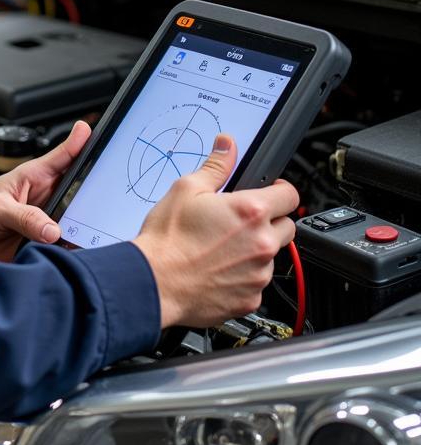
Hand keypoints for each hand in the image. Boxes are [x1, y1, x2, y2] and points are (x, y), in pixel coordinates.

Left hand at [0, 122, 91, 260]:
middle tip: (105, 212)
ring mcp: (46, 224)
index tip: (102, 139)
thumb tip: (52, 230)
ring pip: (76, 227)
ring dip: (83, 235)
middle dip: (95, 204)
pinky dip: (70, 257)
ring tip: (94, 241)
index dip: (85, 146)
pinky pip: (63, 252)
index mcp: (38, 178)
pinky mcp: (42, 248)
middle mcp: (47, 200)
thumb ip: (25, 217)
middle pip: (82, 197)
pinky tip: (76, 261)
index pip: (68, 158)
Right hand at [132, 134, 298, 328]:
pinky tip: (218, 269)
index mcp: (250, 212)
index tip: (269, 192)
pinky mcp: (251, 299)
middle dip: (269, 221)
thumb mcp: (186, 189)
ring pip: (270, 256)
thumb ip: (216, 166)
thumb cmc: (168, 239)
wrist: (155, 283)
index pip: (290, 195)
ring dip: (255, 250)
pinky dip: (244, 275)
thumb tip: (228, 145)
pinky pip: (257, 282)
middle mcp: (262, 243)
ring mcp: (259, 274)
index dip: (279, 190)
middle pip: (286, 227)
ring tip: (221, 248)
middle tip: (239, 221)